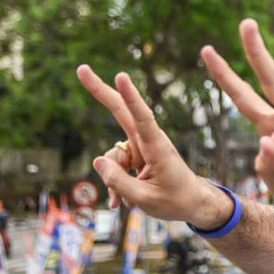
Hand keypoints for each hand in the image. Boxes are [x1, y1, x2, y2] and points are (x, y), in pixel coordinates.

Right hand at [77, 66, 231, 227]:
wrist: (193, 204)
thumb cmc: (176, 201)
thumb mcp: (145, 198)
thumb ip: (118, 181)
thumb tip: (98, 161)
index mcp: (157, 148)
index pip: (143, 118)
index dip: (131, 97)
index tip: (121, 76)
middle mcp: (149, 141)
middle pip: (121, 112)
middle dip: (100, 91)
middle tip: (81, 69)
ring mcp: (142, 147)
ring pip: (113, 156)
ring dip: (112, 179)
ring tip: (122, 201)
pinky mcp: (138, 156)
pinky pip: (116, 165)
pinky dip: (115, 183)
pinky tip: (120, 201)